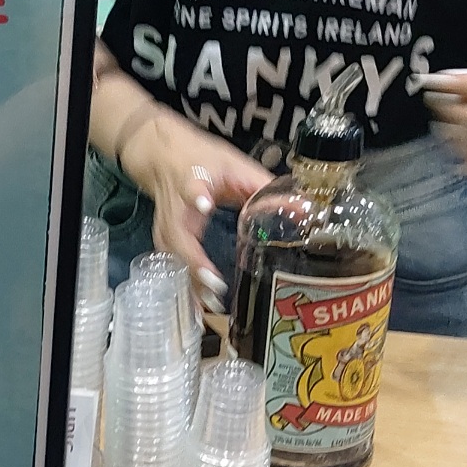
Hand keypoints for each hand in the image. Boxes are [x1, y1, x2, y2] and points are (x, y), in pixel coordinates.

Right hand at [118, 103, 272, 291]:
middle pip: (177, 234)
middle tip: (216, 283)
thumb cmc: (203, 161)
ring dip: (190, 281)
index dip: (197, 196)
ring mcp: (165, 224)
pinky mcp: (163, 239)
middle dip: (193, 260)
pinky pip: (172, 266)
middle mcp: (175, 205)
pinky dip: (186, 287)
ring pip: (173, 256)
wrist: (163, 157)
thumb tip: (304, 209)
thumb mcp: (236, 167)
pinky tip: (200, 308)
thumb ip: (266, 188)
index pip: (192, 187)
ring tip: (212, 303)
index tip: (204, 205)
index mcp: (194, 179)